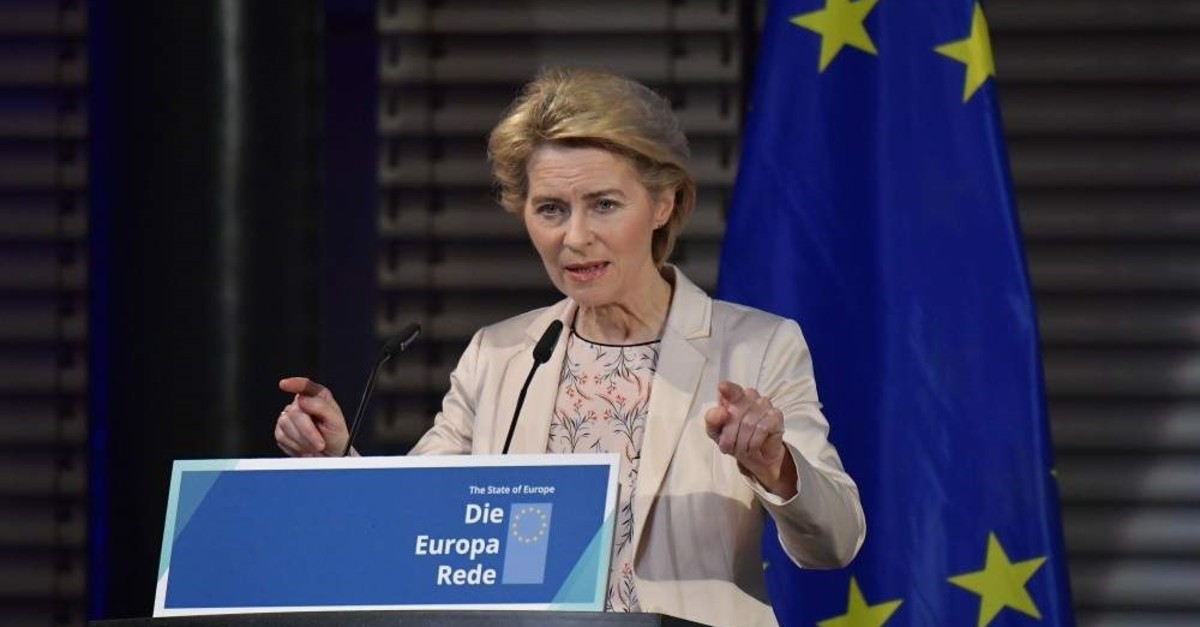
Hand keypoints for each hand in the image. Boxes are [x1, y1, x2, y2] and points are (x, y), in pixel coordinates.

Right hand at [275, 377, 348, 456]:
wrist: (330, 455)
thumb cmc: (335, 436)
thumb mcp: (336, 421)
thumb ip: (321, 407)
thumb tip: (303, 399)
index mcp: (318, 397)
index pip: (305, 386)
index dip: (294, 383)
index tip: (285, 384)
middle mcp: (302, 404)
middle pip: (296, 412)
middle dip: (308, 431)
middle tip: (319, 444)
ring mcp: (289, 417)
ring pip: (286, 424)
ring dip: (303, 440)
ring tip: (314, 446)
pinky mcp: (281, 431)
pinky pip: (282, 436)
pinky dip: (295, 445)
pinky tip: (305, 447)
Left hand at [704, 381, 796, 497]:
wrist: (754, 456)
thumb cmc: (734, 439)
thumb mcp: (715, 431)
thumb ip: (712, 419)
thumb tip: (722, 411)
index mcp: (733, 395)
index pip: (730, 389)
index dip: (727, 388)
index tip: (723, 388)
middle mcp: (749, 396)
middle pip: (734, 414)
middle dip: (729, 436)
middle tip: (730, 445)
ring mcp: (764, 404)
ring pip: (748, 424)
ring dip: (742, 443)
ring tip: (742, 448)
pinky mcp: (776, 415)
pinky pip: (762, 429)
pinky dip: (754, 442)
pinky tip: (753, 446)